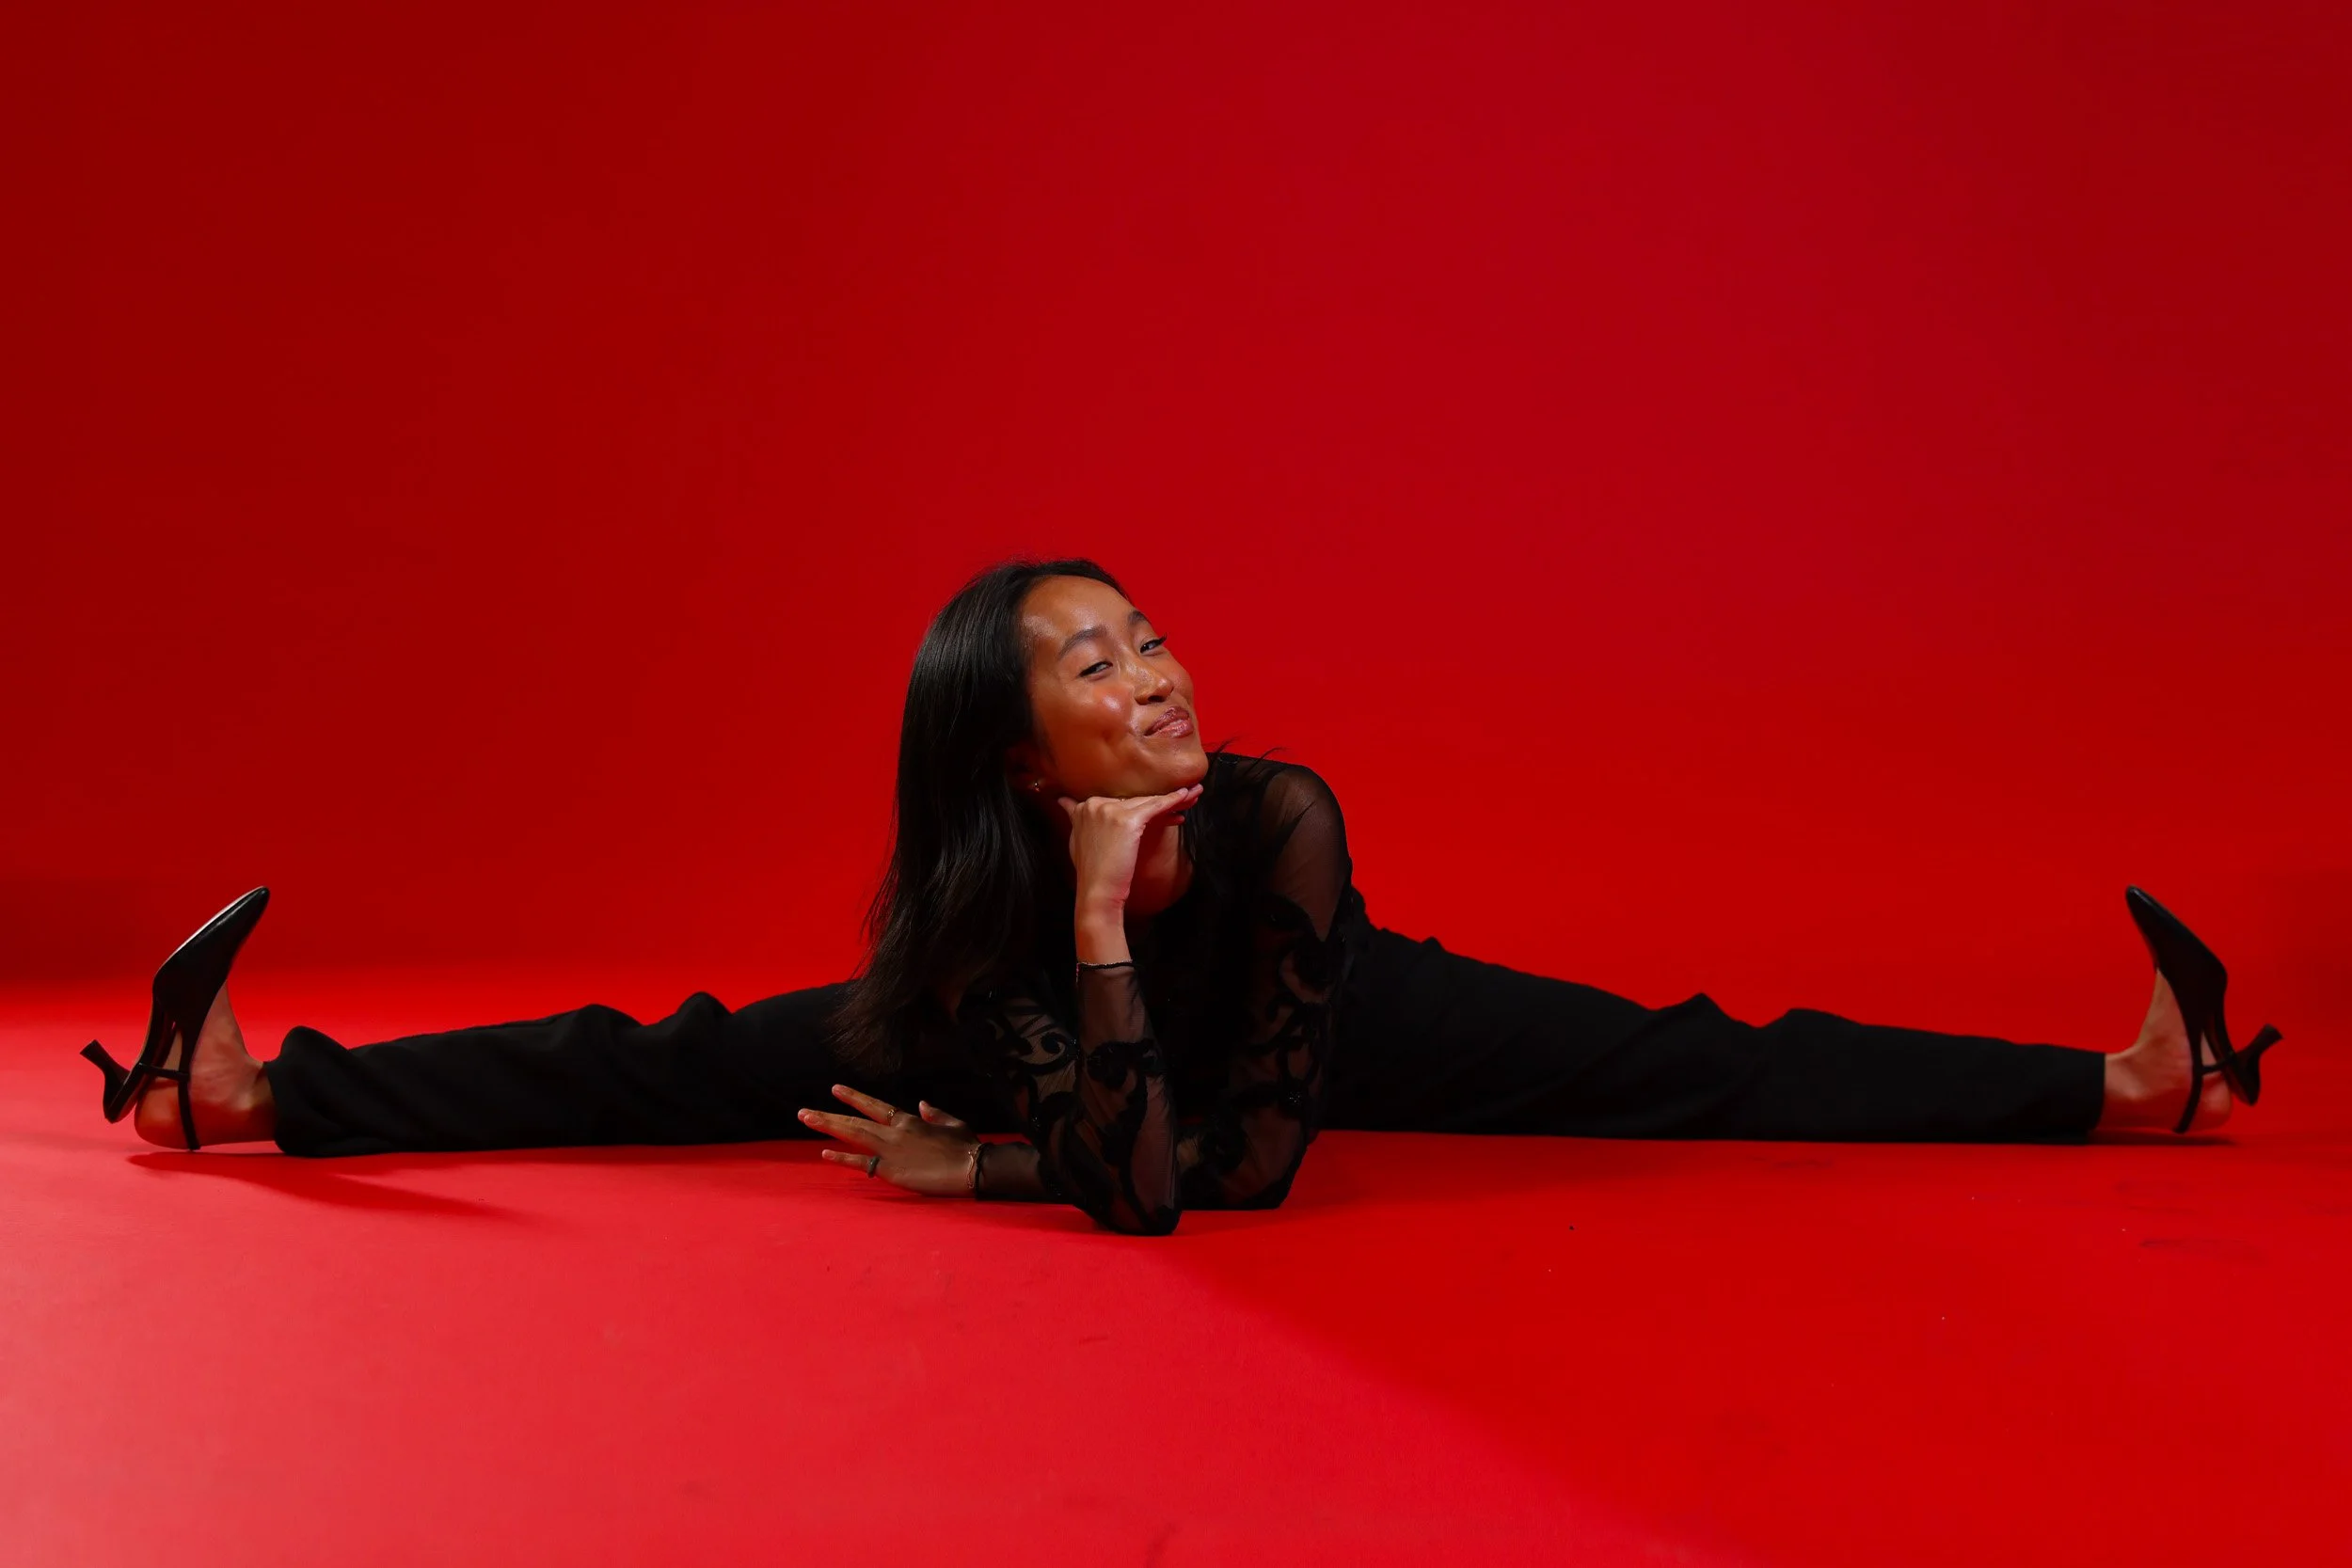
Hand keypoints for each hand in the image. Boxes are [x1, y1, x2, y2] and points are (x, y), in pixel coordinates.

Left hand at [798, 1084, 979, 1196]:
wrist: (970, 1168)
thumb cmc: (965, 1146)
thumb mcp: (952, 1123)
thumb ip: (934, 1114)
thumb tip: (921, 1104)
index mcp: (909, 1120)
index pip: (874, 1106)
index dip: (854, 1098)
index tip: (835, 1090)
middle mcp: (894, 1132)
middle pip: (855, 1122)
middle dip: (828, 1116)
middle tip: (804, 1113)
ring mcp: (889, 1151)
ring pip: (852, 1136)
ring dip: (828, 1128)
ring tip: (807, 1120)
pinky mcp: (890, 1171)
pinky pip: (861, 1163)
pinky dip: (842, 1158)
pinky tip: (825, 1154)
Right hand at [1055, 783, 1201, 912]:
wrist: (1097, 892)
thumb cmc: (1091, 873)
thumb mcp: (1075, 840)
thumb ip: (1074, 818)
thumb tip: (1063, 802)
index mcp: (1084, 807)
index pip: (1121, 801)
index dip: (1142, 806)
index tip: (1160, 810)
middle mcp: (1095, 804)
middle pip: (1135, 799)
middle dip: (1161, 801)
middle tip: (1185, 798)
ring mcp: (1110, 810)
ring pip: (1148, 801)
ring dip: (1173, 799)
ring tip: (1192, 797)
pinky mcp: (1128, 820)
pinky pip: (1156, 806)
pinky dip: (1173, 800)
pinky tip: (1186, 796)